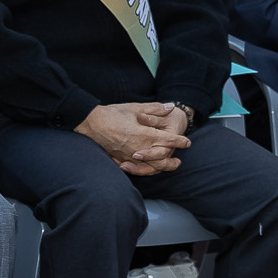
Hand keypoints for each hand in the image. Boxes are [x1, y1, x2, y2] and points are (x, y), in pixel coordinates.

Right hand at [75, 103, 191, 174]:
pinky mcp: (121, 159)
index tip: (187, 142)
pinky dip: (146, 170)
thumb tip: (171, 107)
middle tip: (179, 160)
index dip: (180, 141)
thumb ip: (155, 108)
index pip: (169, 140)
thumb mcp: (135, 107)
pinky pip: (137, 169)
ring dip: (161, 168)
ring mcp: (130, 156)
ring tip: (167, 167)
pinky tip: (148, 168)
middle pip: (162, 159)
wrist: (90, 123)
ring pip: (151, 167)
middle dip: (173, 161)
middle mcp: (140, 148)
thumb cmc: (112, 114)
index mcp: (146, 134)